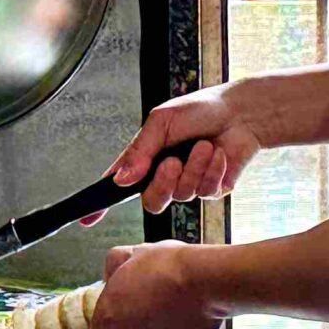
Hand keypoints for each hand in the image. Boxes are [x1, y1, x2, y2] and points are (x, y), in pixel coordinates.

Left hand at [90, 241, 222, 328]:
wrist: (207, 280)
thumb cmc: (168, 266)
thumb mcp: (134, 253)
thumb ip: (114, 265)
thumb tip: (110, 274)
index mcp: (112, 318)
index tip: (118, 319)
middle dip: (140, 321)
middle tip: (154, 297)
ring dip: (162, 326)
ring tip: (176, 301)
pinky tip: (191, 310)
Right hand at [110, 85, 262, 213]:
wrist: (240, 112)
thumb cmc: (200, 110)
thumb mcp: (162, 121)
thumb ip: (140, 151)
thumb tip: (121, 180)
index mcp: (146, 158)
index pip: (119, 185)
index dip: (101, 206)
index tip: (87, 219)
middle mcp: (165, 175)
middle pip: (151, 202)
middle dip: (163, 183)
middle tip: (173, 161)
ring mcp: (189, 184)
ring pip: (181, 195)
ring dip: (194, 168)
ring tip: (204, 145)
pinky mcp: (212, 190)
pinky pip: (206, 192)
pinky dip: (213, 170)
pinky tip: (219, 154)